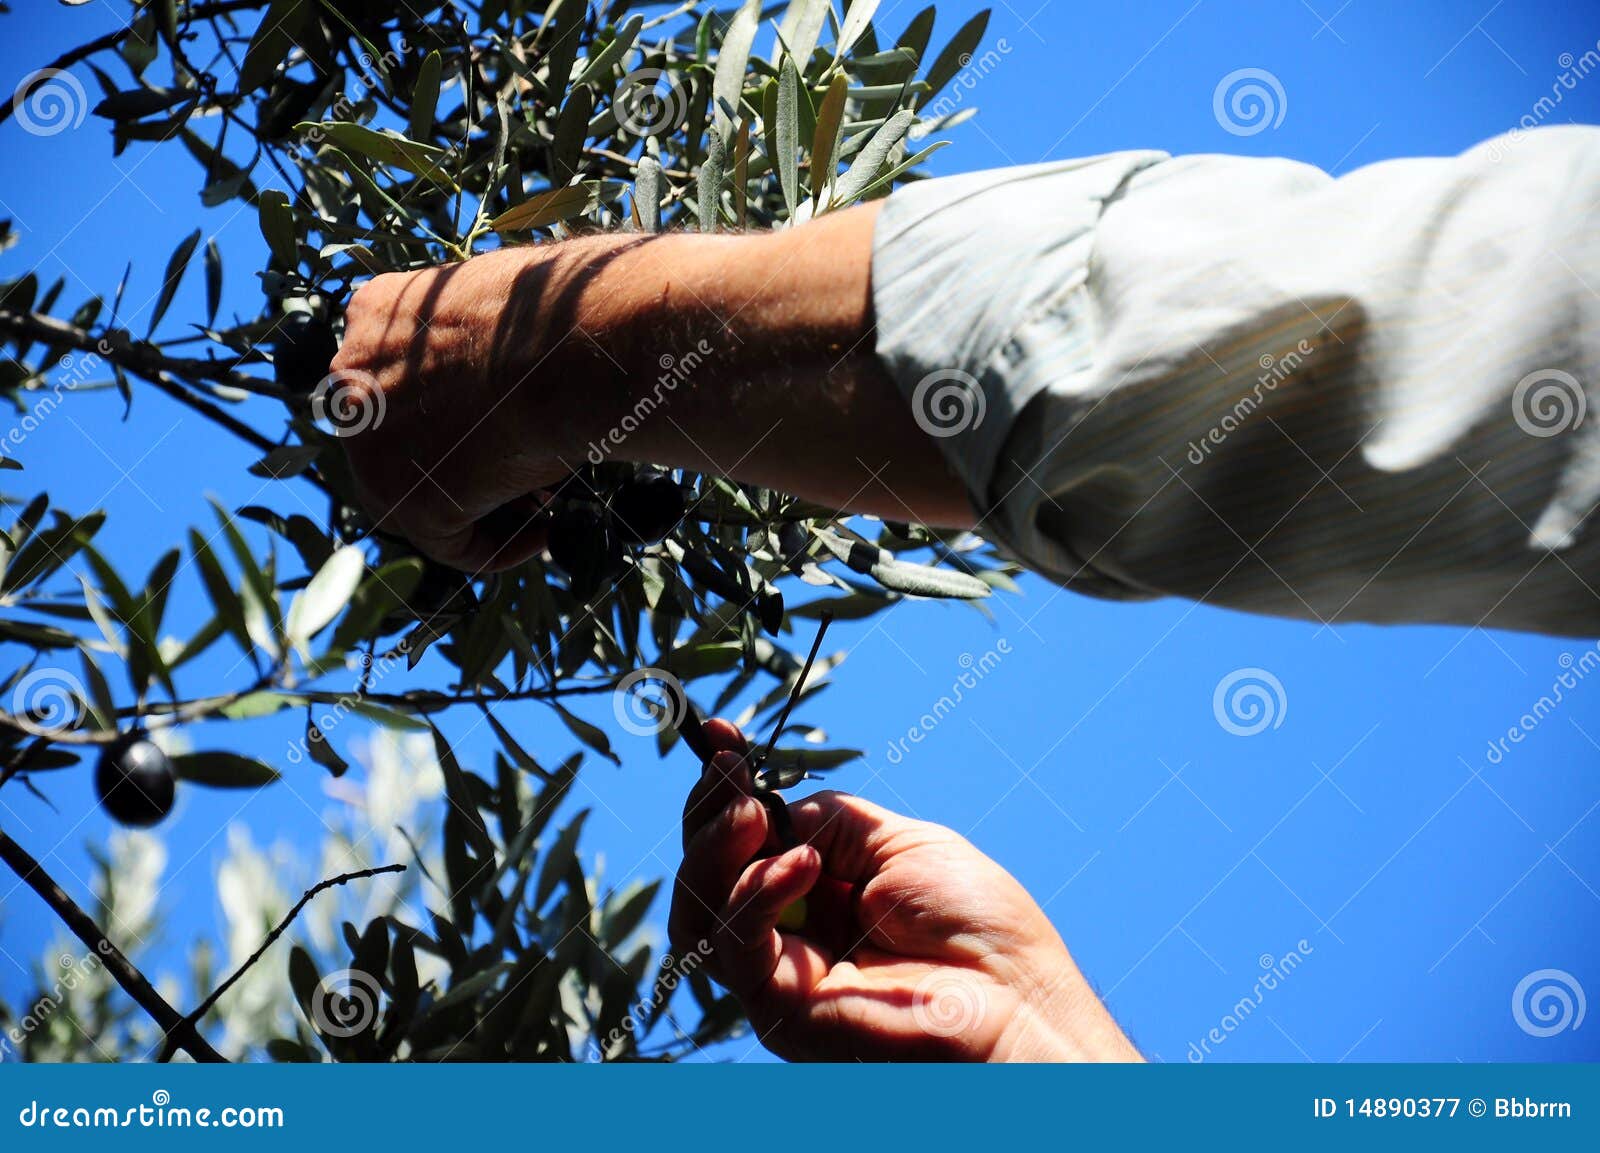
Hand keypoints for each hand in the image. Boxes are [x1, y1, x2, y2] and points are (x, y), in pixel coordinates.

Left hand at [333, 207, 969, 571]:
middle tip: (534, 476)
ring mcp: (366, 433)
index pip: (401, 383)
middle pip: (402, 445)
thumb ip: (512, 336)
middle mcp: (354, 366)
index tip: (515, 434)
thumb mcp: (541, 306)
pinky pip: (447, 543)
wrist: (598, 341)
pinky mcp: (401, 493)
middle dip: (467, 468)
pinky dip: (496, 546)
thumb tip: (581, 346)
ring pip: (423, 496)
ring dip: (485, 507)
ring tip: (551, 494)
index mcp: (381, 305)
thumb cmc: (593, 307)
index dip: (460, 417)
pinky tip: (545, 528)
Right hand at [669, 720, 1139, 1061]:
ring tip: (752, 815)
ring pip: (699, 912)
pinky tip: (802, 864)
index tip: (722, 739)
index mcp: (817, 896)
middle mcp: (788, 938)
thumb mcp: (899, 844)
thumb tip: (772, 806)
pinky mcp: (779, 1010)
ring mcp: (779, 977)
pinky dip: (756, 893)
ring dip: (715, 850)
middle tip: (731, 774)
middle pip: (706, 875)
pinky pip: (737, 945)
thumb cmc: (977, 928)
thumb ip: (830, 821)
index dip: (724, 792)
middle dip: (709, 814)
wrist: (1015, 999)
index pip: (743, 843)